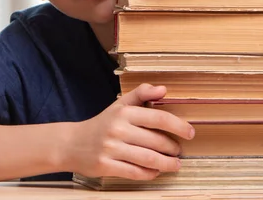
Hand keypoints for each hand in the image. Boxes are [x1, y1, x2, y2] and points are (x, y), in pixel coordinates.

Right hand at [67, 83, 194, 180]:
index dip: (178, 126)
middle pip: (156, 141)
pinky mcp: (106, 165)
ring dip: (167, 164)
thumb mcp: (119, 105)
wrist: (72, 143)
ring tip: (175, 164)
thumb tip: (163, 89)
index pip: (158, 117)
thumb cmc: (102, 124)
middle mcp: (118, 129)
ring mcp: (111, 148)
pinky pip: (135, 172)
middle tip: (179, 151)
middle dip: (173, 148)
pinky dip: (150, 173)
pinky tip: (156, 171)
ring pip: (149, 159)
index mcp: (123, 112)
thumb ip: (141, 94)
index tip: (190, 132)